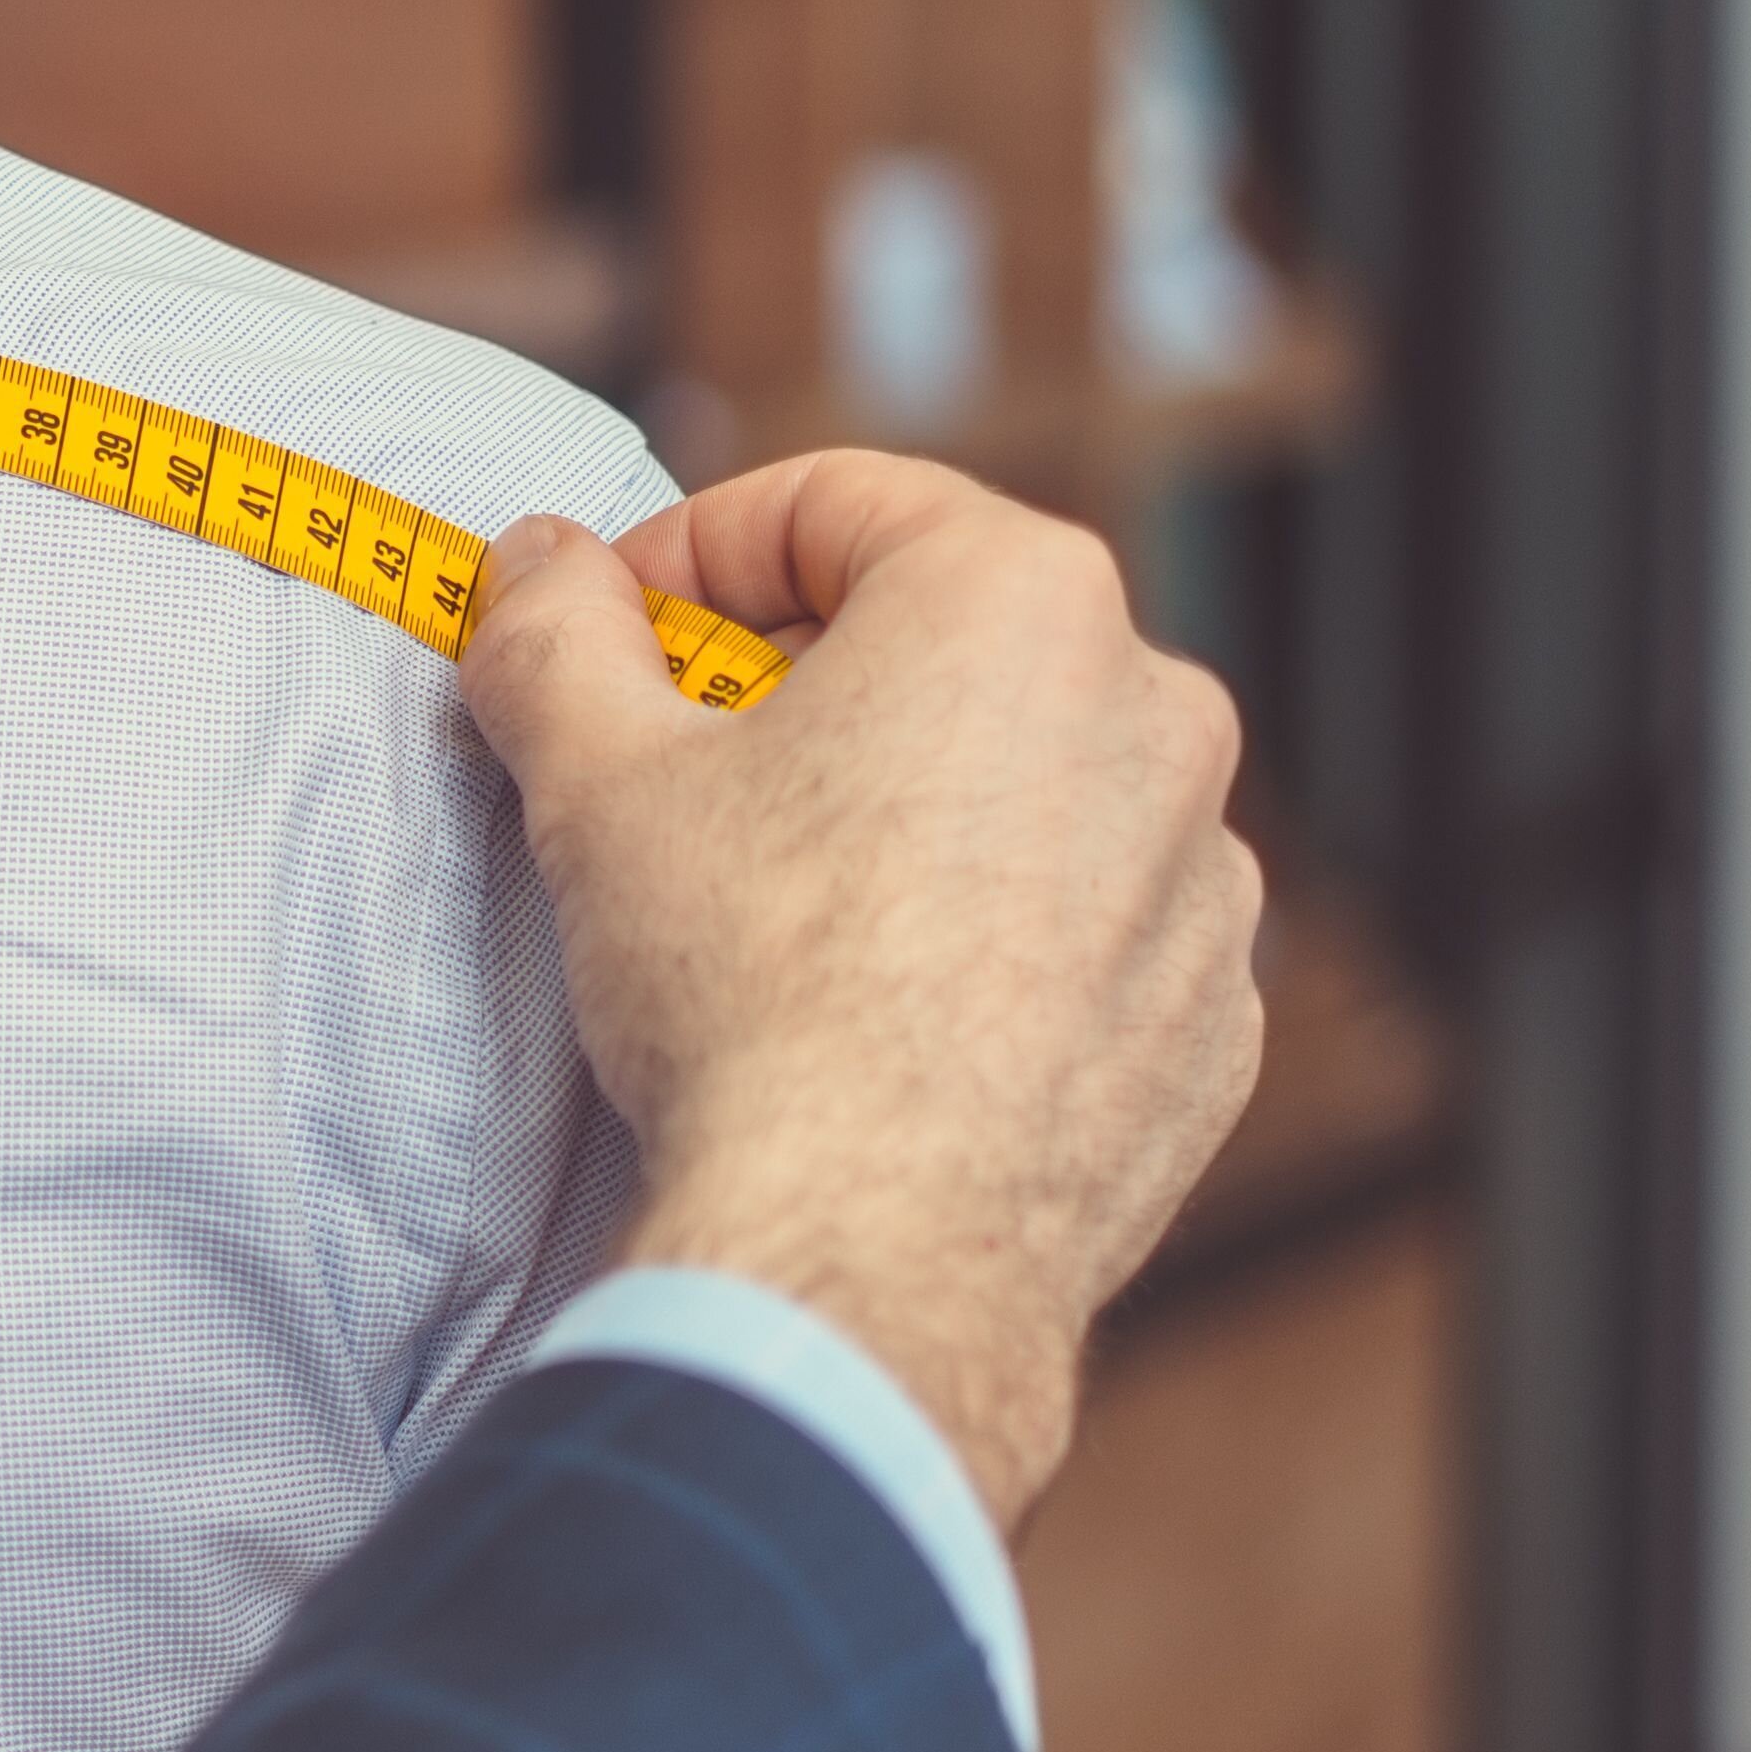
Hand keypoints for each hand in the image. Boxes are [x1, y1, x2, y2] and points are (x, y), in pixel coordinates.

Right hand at [459, 455, 1259, 1531]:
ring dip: (904, 812)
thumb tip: (538, 563)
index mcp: (1019, 599)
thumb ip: (555, 628)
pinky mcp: (1212, 1021)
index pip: (833, 503)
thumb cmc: (747, 985)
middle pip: (942, 640)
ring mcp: (1205, 877)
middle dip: (801, 687)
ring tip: (775, 913)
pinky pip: (1085, 931)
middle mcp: (1153, 713)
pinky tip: (877, 1016)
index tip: (611, 634)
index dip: (691, 554)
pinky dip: (989, 941)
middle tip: (675, 773)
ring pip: (1022, 788)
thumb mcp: (592, 773)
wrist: (867, 1248)